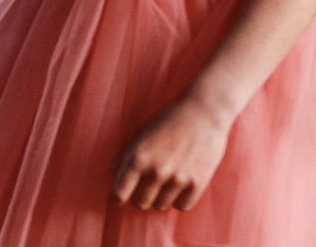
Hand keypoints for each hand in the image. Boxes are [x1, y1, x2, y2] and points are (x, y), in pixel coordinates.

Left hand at [109, 92, 233, 211]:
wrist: (205, 109)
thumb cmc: (172, 117)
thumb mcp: (144, 130)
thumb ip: (126, 153)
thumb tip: (109, 171)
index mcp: (138, 157)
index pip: (119, 193)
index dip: (117, 197)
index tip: (121, 196)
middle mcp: (156, 171)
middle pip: (140, 203)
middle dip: (142, 195)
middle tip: (150, 182)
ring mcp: (177, 179)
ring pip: (161, 205)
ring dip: (162, 195)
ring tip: (169, 177)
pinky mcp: (197, 183)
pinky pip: (181, 206)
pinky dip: (180, 198)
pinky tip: (182, 182)